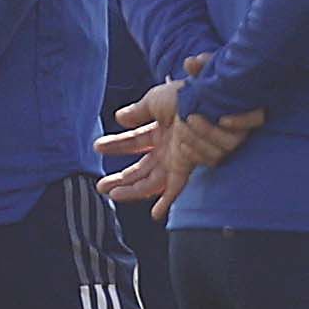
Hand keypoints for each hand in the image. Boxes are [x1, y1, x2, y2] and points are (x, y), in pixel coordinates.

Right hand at [96, 83, 257, 217]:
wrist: (211, 96)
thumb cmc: (187, 94)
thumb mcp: (157, 100)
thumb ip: (138, 111)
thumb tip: (119, 118)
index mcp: (162, 130)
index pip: (135, 141)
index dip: (117, 145)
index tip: (97, 147)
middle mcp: (170, 148)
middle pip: (142, 168)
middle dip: (121, 178)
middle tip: (101, 186)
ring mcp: (178, 158)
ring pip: (152, 181)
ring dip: (132, 189)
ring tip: (112, 195)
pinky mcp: (187, 165)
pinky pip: (176, 186)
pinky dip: (166, 200)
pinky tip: (156, 214)